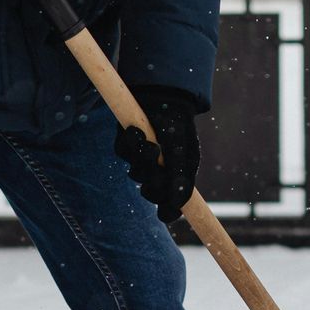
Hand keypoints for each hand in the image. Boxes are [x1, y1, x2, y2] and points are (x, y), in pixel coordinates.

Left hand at [114, 87, 200, 222]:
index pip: (171, 205)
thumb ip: (182, 178)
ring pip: (136, 173)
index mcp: (175, 177)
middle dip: (154, 185)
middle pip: (151, 193)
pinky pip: (123, 152)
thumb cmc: (179, 126)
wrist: (163, 96)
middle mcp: (156, 171)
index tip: (165, 214)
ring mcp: (140, 159)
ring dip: (143, 161)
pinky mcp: (125, 144)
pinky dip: (130, 142)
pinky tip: (136, 131)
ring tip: (152, 145)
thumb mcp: (186, 153)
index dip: (168, 212)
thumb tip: (178, 203)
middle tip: (160, 174)